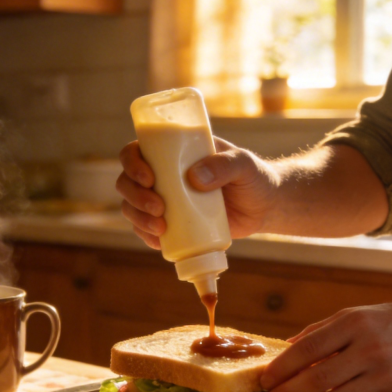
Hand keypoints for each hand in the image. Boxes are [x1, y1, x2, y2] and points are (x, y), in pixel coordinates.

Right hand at [117, 138, 278, 248]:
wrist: (264, 207)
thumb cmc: (253, 178)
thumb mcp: (244, 164)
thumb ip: (225, 165)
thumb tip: (194, 178)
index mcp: (173, 151)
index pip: (137, 151)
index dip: (132, 163)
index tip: (148, 178)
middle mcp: (162, 174)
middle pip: (127, 182)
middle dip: (134, 196)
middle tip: (158, 207)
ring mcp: (165, 200)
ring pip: (132, 207)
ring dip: (137, 218)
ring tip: (161, 227)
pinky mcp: (172, 224)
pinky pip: (146, 230)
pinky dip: (146, 236)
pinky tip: (158, 241)